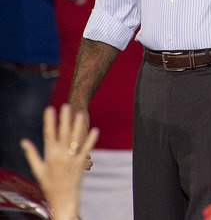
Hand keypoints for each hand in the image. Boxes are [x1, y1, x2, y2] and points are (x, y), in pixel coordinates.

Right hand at [20, 105, 98, 219]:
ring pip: (76, 139)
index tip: (49, 108)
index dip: (49, 121)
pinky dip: (91, 140)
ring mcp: (72, 159)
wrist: (62, 198)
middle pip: (63, 133)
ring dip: (79, 126)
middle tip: (66, 105)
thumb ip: (32, 154)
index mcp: (49, 155)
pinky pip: (87, 149)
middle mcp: (60, 155)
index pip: (48, 134)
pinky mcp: (81, 163)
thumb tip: (24, 141)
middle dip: (65, 118)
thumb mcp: (38, 169)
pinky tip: (95, 130)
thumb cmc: (48, 183)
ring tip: (81, 113)